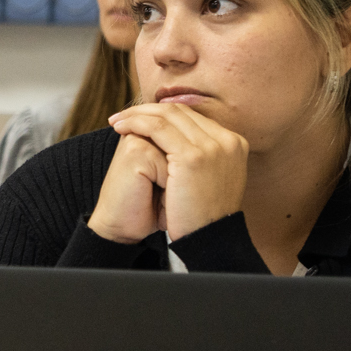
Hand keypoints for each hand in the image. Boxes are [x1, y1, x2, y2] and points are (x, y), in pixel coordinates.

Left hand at [94, 103, 249, 242]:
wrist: (208, 240)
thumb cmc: (201, 215)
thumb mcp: (209, 179)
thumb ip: (201, 156)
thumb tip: (174, 140)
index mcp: (234, 144)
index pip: (192, 116)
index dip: (162, 114)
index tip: (139, 118)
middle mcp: (228, 141)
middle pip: (180, 111)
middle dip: (147, 110)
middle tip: (122, 116)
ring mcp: (213, 147)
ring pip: (167, 115)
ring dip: (137, 114)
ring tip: (117, 121)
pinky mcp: (194, 157)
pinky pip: (157, 127)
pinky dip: (136, 123)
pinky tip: (120, 128)